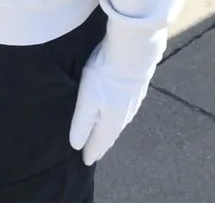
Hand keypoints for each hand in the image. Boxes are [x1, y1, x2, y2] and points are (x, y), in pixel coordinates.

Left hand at [67, 28, 162, 164]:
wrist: (133, 52)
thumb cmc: (105, 77)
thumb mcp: (87, 101)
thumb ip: (81, 124)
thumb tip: (77, 146)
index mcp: (110, 124)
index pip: (98, 144)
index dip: (90, 153)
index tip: (85, 162)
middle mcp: (123, 118)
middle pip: (109, 137)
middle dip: (100, 145)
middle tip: (93, 153)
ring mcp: (132, 105)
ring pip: (118, 125)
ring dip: (109, 133)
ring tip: (103, 137)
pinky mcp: (137, 91)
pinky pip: (125, 112)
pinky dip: (117, 119)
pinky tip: (116, 114)